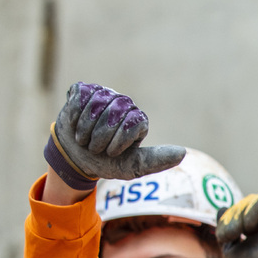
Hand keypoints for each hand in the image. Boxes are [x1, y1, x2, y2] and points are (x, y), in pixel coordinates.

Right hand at [43, 83, 184, 190]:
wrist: (76, 158)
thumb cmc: (107, 162)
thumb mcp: (132, 166)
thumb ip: (156, 160)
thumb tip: (182, 152)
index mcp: (139, 120)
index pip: (134, 121)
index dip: (119, 139)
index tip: (111, 153)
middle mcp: (124, 103)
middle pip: (115, 111)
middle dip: (101, 136)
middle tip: (95, 149)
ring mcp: (104, 94)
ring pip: (96, 102)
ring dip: (85, 128)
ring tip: (84, 140)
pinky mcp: (84, 90)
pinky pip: (80, 96)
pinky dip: (75, 114)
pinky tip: (75, 125)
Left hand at [216, 193, 257, 257]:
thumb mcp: (228, 247)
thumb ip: (225, 228)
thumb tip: (222, 208)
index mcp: (254, 228)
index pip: (235, 211)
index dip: (226, 220)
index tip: (224, 237)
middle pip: (242, 205)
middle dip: (232, 218)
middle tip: (230, 235)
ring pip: (251, 200)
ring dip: (240, 215)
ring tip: (241, 232)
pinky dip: (252, 210)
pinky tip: (249, 227)